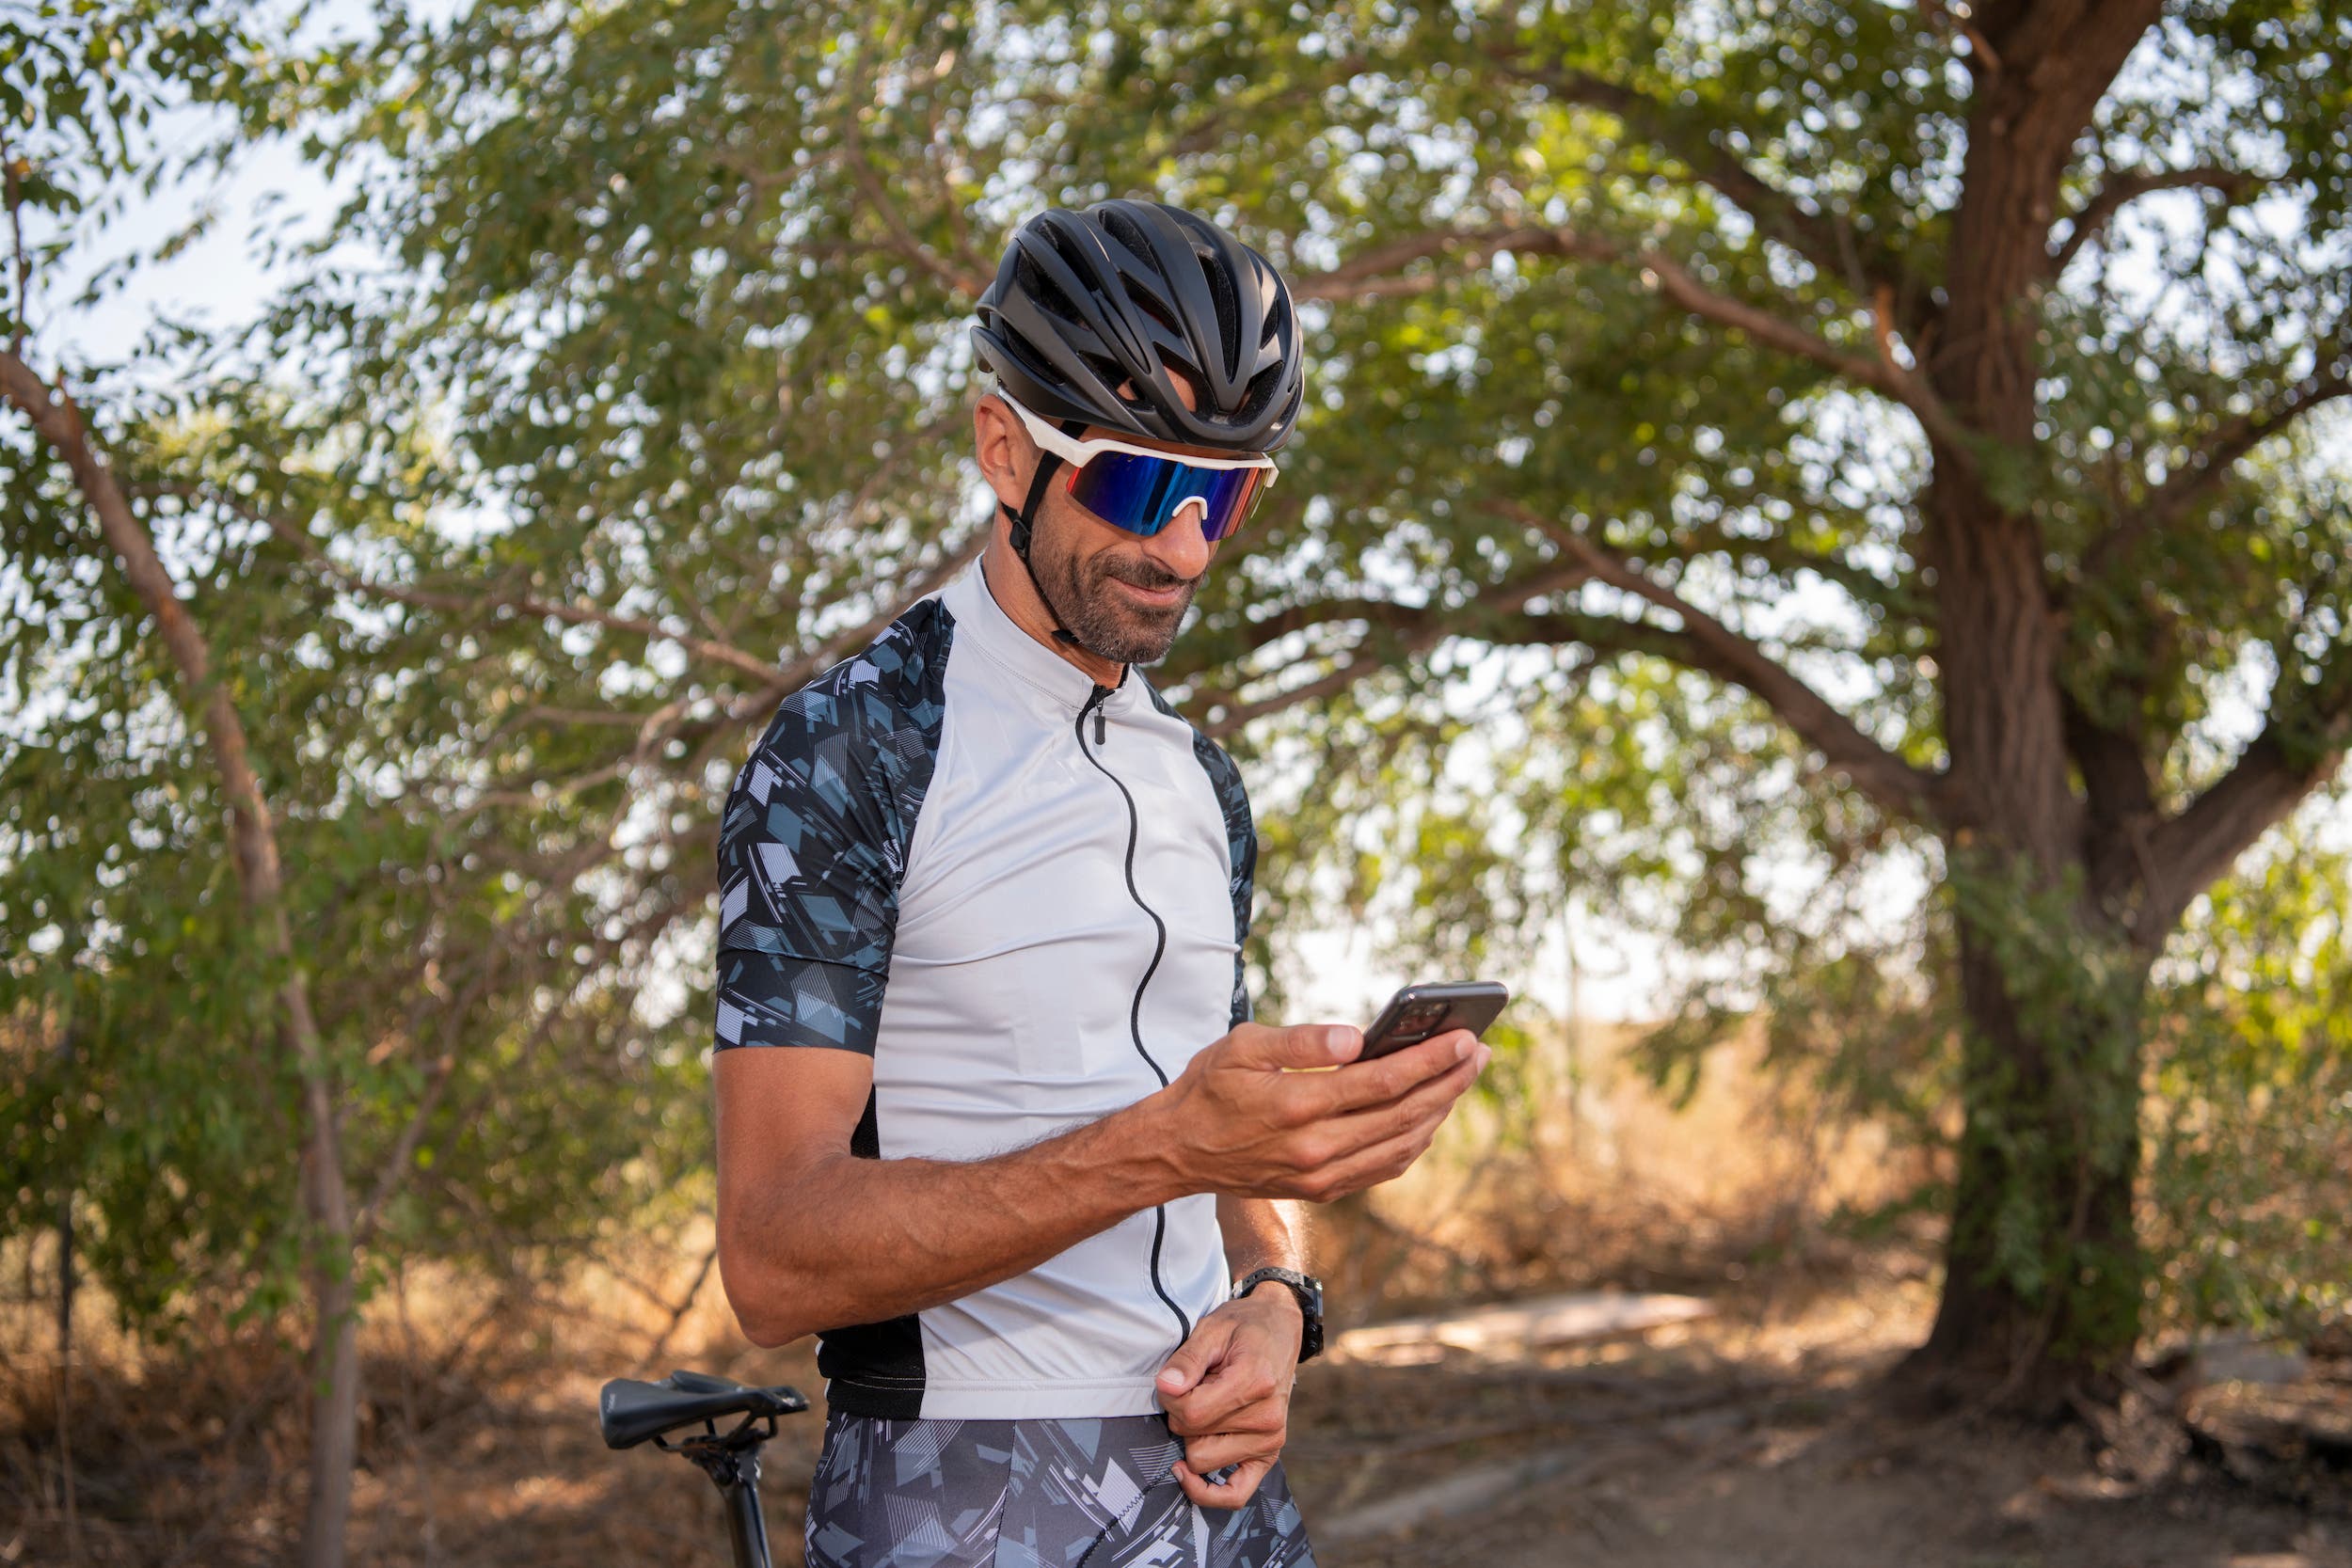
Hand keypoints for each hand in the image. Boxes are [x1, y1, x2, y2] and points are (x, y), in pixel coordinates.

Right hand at [1154, 1022, 1489, 1200]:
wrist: (1178, 1151)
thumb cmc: (1209, 1087)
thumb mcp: (1242, 1046)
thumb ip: (1301, 1040)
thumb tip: (1357, 1038)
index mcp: (1297, 1107)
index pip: (1381, 1082)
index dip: (1429, 1060)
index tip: (1464, 1038)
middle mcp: (1315, 1148)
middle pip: (1403, 1115)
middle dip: (1448, 1082)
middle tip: (1478, 1052)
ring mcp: (1321, 1175)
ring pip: (1401, 1145)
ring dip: (1439, 1112)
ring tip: (1461, 1078)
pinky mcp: (1322, 1189)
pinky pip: (1384, 1167)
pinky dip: (1414, 1140)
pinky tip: (1428, 1114)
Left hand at [1154, 1283, 1304, 1506]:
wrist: (1279, 1330)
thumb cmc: (1244, 1327)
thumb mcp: (1212, 1329)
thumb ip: (1187, 1359)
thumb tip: (1166, 1387)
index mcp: (1254, 1382)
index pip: (1190, 1412)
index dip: (1170, 1396)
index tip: (1175, 1378)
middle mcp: (1267, 1417)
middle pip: (1193, 1439)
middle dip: (1182, 1414)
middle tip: (1197, 1386)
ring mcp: (1271, 1440)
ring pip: (1202, 1461)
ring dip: (1194, 1437)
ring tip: (1211, 1405)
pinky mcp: (1269, 1454)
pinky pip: (1235, 1493)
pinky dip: (1209, 1492)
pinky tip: (1188, 1474)